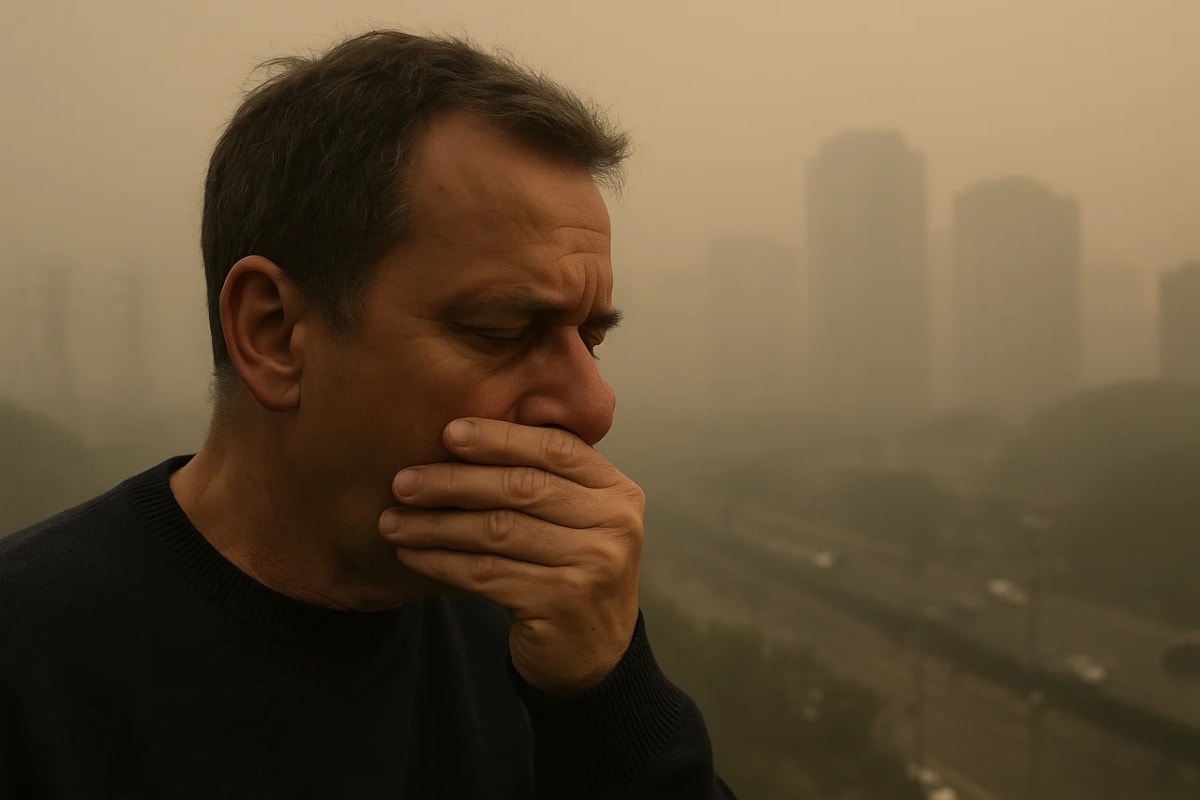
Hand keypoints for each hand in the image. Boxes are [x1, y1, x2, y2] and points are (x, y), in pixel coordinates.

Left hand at [378, 418, 644, 692]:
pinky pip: (487, 573)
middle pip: (522, 488)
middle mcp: (614, 524)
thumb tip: (464, 434)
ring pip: (498, 531)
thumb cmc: (572, 573)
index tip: (448, 432)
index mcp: (617, 491)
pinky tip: (413, 555)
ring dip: (436, 525)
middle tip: (403, 481)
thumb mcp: (577, 521)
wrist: (594, 656)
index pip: (555, 450)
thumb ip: (545, 480)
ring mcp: (593, 565)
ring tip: (392, 521)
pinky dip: (443, 562)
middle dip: (454, 481)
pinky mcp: (562, 602)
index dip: (500, 438)